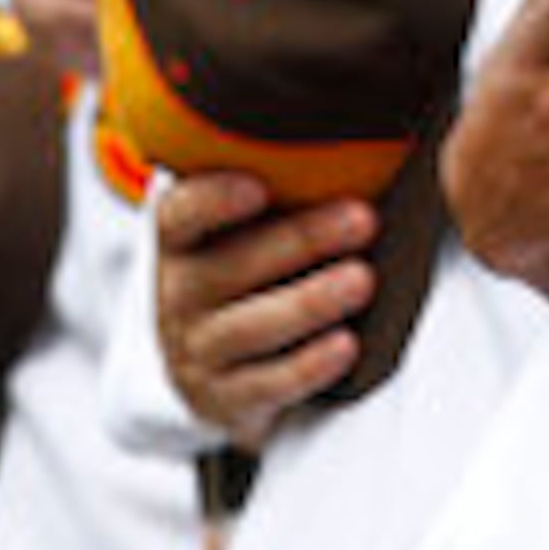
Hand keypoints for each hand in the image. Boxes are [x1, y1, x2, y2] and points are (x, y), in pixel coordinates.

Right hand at [154, 171, 375, 450]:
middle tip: (363, 218)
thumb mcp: (242, 233)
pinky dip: (308, 365)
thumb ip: (283, 191)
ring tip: (362, 279)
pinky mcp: (223, 400)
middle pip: (231, 266)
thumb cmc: (246, 275)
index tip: (259, 186)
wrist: (210, 370)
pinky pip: (268, 384)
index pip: (179, 215)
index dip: (213, 200)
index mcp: (180, 242)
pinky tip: (346, 344)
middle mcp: (178, 294)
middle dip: (302, 240)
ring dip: (311, 300)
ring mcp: (196, 351)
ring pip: (251, 326)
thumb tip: (370, 149)